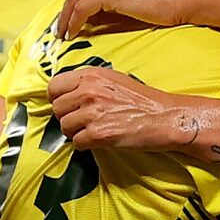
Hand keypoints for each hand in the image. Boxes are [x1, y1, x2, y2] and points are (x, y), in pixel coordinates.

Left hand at [49, 66, 201, 151]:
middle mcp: (89, 91)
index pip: (54, 86)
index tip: (67, 105)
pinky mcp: (99, 134)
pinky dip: (86, 145)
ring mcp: (93, 113)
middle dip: (67, 117)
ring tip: (92, 131)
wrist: (165, 117)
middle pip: (56, 108)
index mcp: (91, 75)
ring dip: (75, 132)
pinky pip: (77, 143)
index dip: (58, 98)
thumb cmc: (143, 100)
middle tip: (82, 121)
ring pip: (64, 127)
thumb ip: (89, 83)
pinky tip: (99, 140)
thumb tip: (68, 94)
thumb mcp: (114, 79)